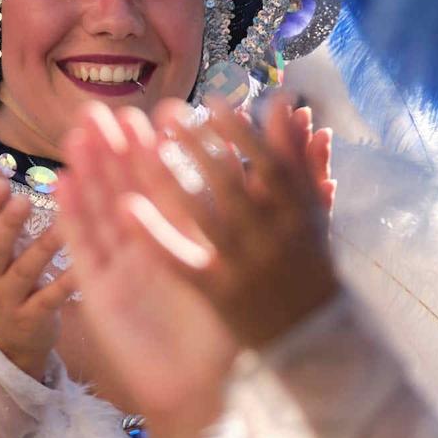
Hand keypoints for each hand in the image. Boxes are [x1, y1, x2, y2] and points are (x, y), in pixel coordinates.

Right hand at [0, 169, 75, 380]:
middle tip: (21, 199)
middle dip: (6, 223)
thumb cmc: (7, 283)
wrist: (6, 345)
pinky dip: (65, 283)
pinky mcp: (33, 318)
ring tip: (63, 225)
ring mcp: (10, 299)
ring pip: (25, 271)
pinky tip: (83, 267)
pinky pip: (50, 299)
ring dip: (43, 248)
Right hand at [56, 106, 238, 437]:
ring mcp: (118, 270)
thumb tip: (262, 172)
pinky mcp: (96, 294)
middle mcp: (147, 251)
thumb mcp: (236, 270)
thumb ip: (242, 222)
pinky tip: (61, 182)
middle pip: (125, 193)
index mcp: (181, 243)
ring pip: (100, 213)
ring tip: (77, 132)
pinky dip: (70, 216)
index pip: (164, 189)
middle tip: (101, 111)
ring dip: (88, 172)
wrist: (202, 391)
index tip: (147, 113)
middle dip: (113, 152)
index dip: (153, 153)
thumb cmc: (226, 336)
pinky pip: (81, 250)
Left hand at [122, 95, 340, 350]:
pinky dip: (152, 234)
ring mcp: (241, 264)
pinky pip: (179, 261)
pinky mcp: (216, 293)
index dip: (237, 130)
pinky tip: (125, 207)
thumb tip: (285, 101)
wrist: (312, 336)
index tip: (210, 101)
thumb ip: (298, 157)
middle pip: (226, 181)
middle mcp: (268, 233)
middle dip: (195, 142)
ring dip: (168, 176)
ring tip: (141, 145)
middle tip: (165, 110)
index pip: (266, 160)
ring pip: (199, 214)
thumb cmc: (307, 262)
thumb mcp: (311, 210)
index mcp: (295, 209)